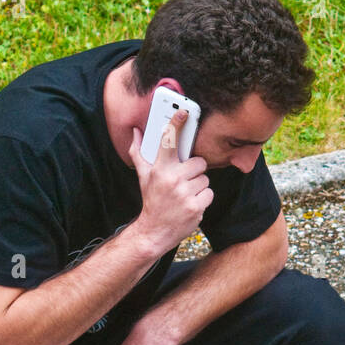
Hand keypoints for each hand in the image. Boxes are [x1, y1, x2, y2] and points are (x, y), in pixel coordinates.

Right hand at [128, 108, 213, 256]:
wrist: (154, 231)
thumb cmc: (151, 200)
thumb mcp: (143, 176)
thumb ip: (139, 153)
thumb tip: (135, 132)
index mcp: (159, 169)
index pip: (168, 142)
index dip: (176, 124)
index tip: (184, 112)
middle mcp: (172, 180)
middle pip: (199, 162)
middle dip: (194, 171)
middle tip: (183, 180)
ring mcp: (185, 194)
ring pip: (205, 178)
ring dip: (198, 186)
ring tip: (185, 194)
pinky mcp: (196, 207)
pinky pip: (209, 193)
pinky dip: (203, 198)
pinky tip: (191, 203)